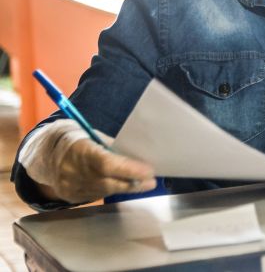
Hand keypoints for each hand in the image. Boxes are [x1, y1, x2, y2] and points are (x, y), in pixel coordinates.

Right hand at [19, 120, 156, 203]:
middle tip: (151, 181)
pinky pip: (96, 195)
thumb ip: (113, 148)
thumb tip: (138, 157)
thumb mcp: (93, 136)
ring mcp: (70, 186)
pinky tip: (123, 187)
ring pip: (104, 191)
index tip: (148, 171)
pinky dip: (111, 191)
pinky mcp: (70, 196)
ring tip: (143, 184)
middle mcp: (73, 171)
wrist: (45, 153)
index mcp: (80, 150)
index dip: (129, 169)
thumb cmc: (77, 140)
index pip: (107, 164)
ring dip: (126, 188)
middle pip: (108, 182)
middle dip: (133, 183)